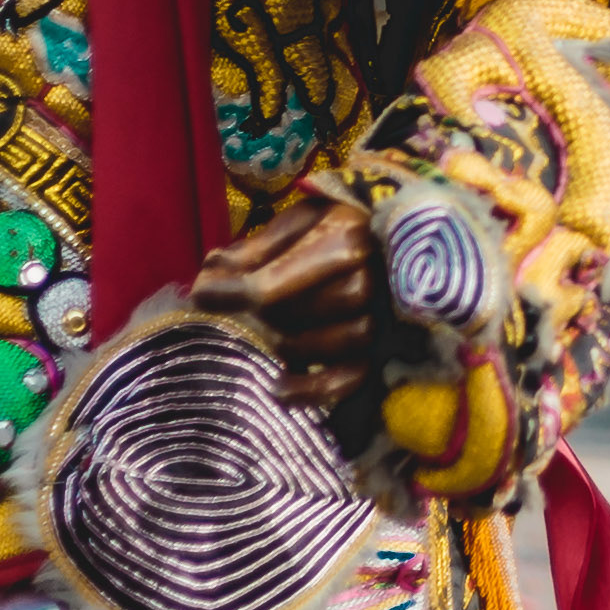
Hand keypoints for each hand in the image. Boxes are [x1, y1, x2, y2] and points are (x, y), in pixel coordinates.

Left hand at [189, 176, 382, 444]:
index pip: (272, 285)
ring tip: (268, 327)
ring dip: (282, 341)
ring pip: (314, 347)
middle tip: (235, 308)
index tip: (199, 293)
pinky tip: (279, 387)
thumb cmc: (346, 224)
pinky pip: (346, 381)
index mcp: (348, 242)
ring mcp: (380, 321)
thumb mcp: (303, 219)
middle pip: (290, 318)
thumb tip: (210, 270)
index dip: (230, 293)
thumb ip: (259, 246)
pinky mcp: (386, 351)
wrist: (410, 238)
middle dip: (257, 315)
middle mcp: (368, 284)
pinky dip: (311, 390)